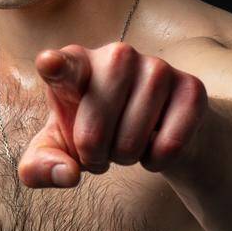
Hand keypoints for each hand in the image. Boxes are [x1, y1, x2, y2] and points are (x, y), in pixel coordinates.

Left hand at [18, 41, 206, 187]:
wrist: (153, 130)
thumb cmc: (93, 132)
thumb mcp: (58, 151)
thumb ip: (40, 167)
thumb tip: (67, 174)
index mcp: (76, 64)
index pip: (65, 65)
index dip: (56, 66)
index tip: (50, 64)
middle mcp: (116, 56)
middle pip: (95, 126)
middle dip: (93, 153)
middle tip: (98, 151)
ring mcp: (157, 67)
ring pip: (133, 138)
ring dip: (125, 157)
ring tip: (126, 144)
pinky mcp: (191, 87)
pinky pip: (170, 144)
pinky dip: (157, 160)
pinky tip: (154, 145)